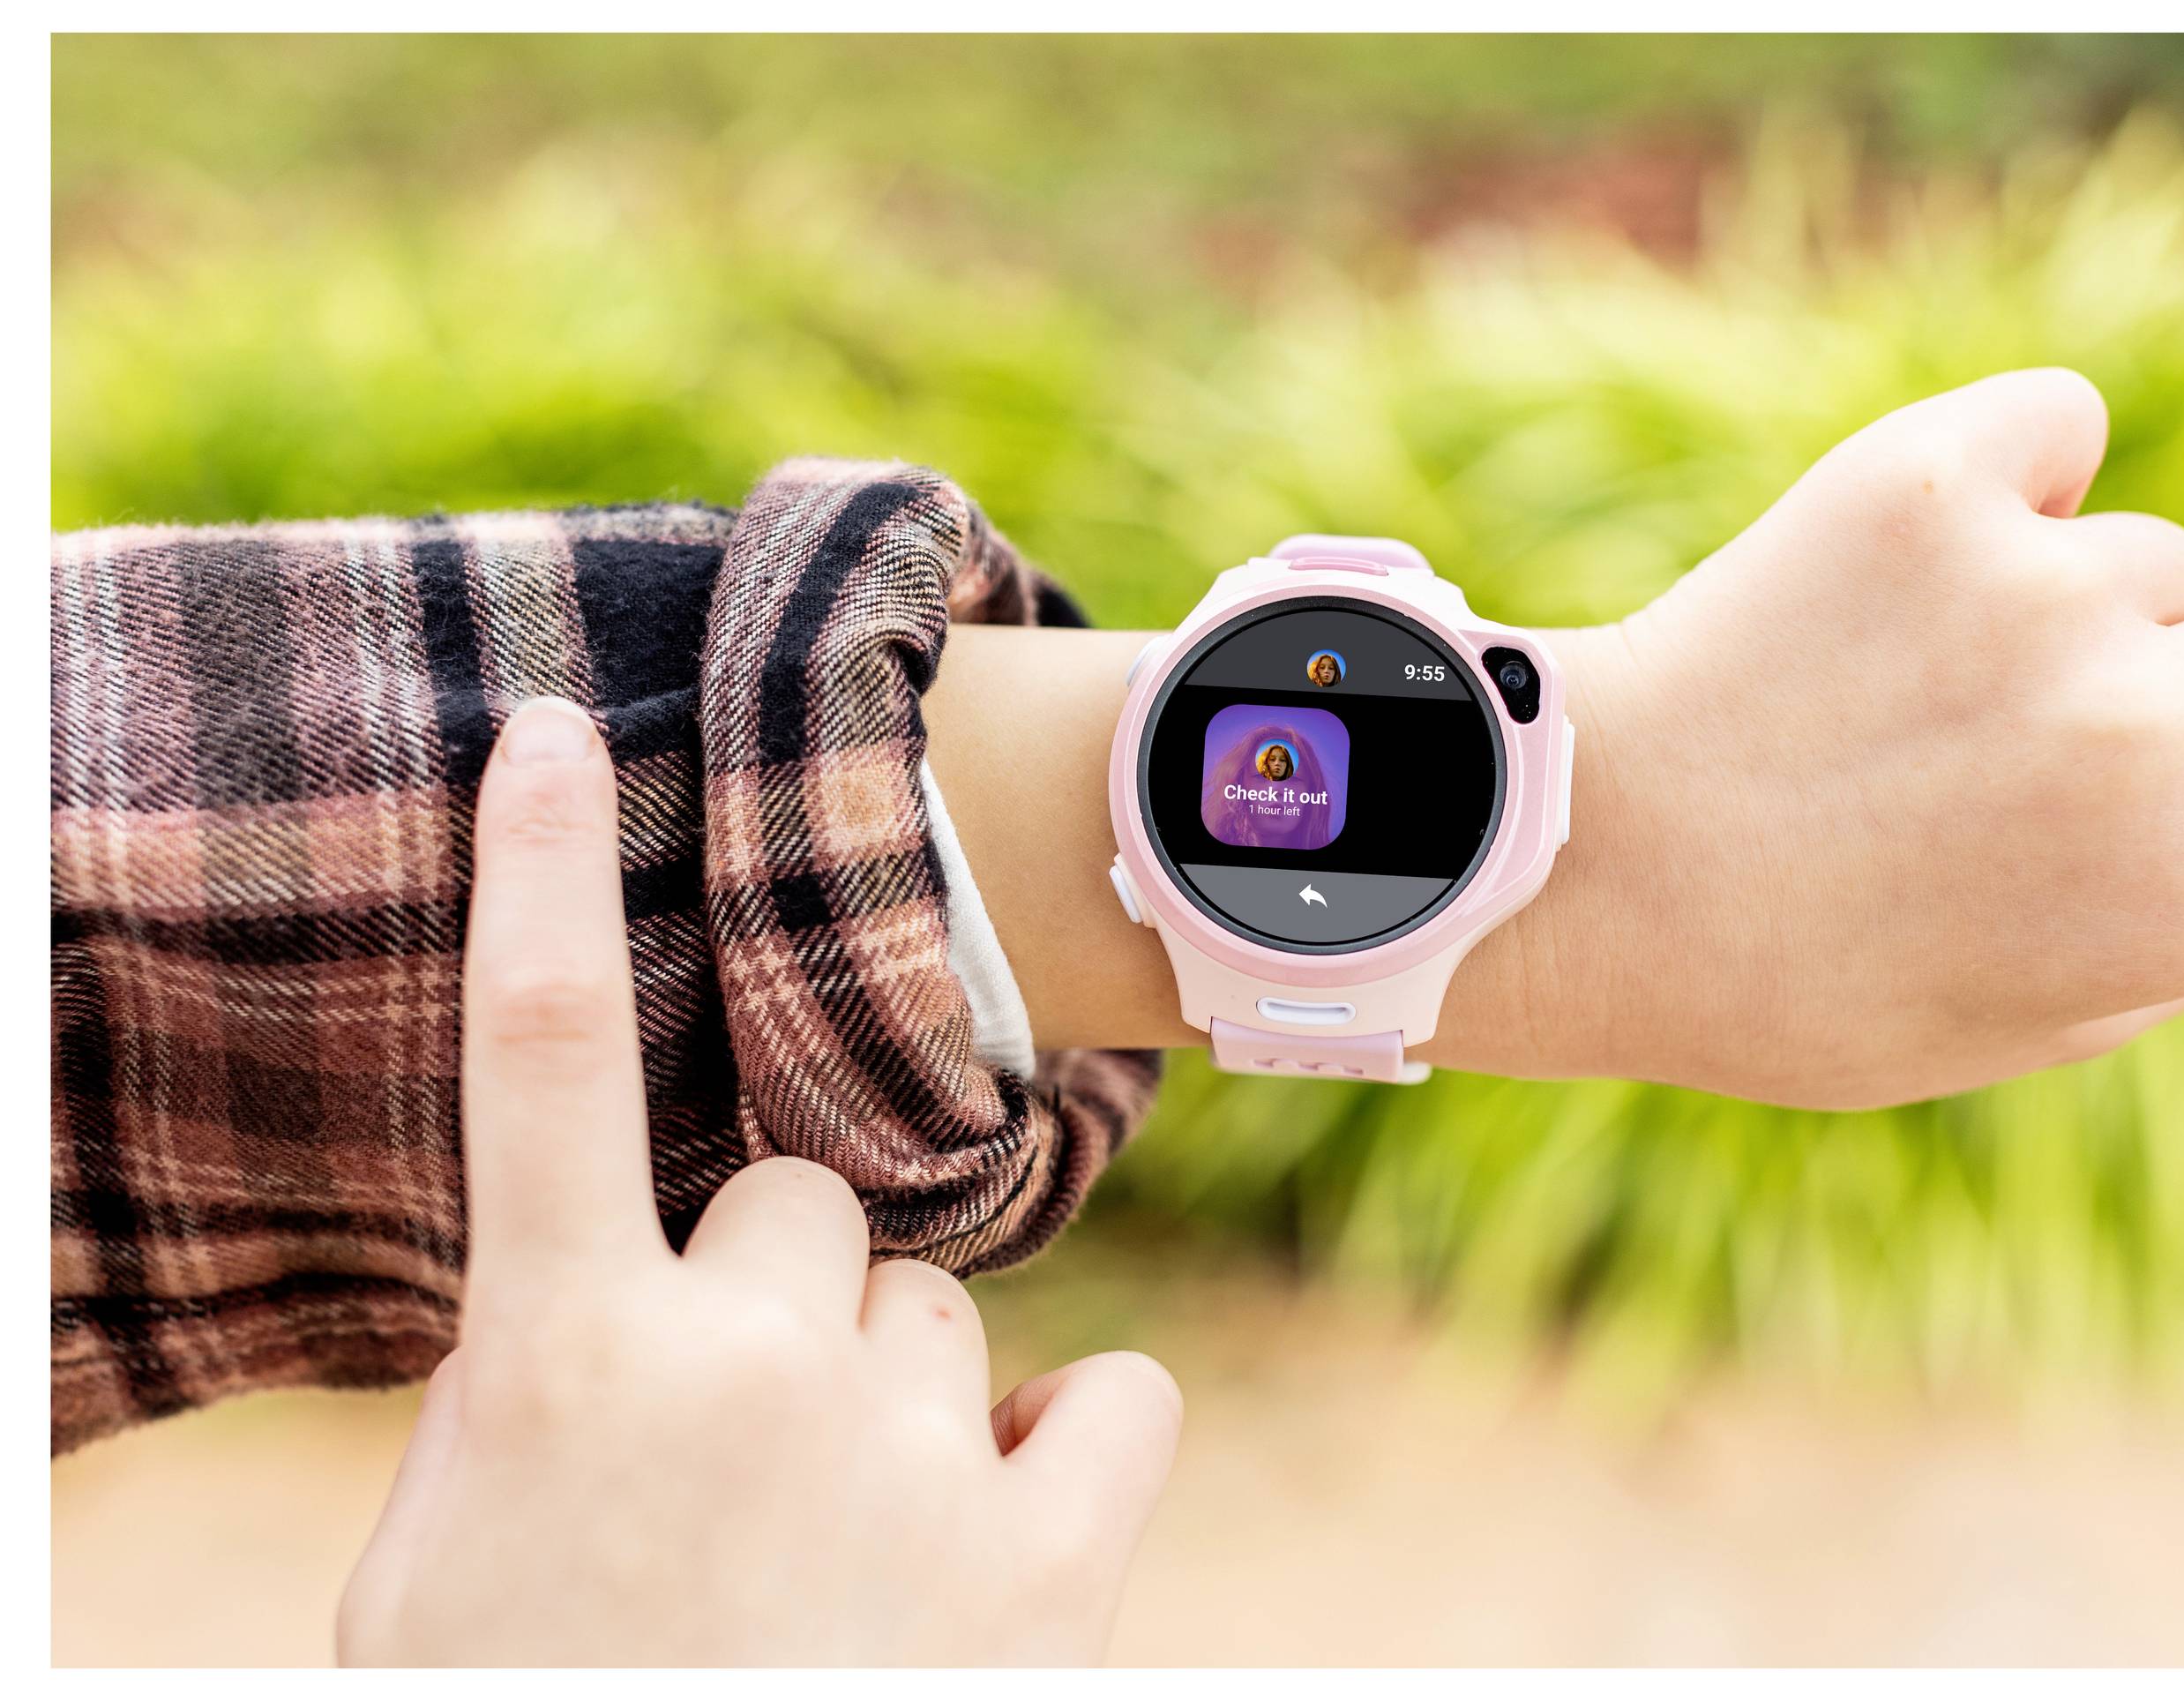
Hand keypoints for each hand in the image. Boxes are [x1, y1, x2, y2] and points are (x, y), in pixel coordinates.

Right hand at [338, 698, 1181, 1666]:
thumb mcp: (473, 1554)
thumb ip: (552, 1390)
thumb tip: (632, 1306)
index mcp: (560, 1361)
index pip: (537, 1064)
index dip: (530, 877)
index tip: (541, 734)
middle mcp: (743, 1369)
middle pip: (802, 1215)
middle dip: (777, 1317)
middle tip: (738, 1471)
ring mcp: (908, 1451)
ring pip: (943, 1314)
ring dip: (904, 1407)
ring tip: (844, 1565)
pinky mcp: (1052, 1553)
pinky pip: (1110, 1396)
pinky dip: (1072, 1452)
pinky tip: (1006, 1540)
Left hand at [1509, 369, 2183, 1106]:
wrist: (1584, 874)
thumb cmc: (1797, 977)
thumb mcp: (2029, 1026)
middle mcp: (2164, 738)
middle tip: (2038, 742)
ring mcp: (2051, 597)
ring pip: (2152, 552)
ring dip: (2066, 604)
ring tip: (1906, 693)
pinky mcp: (1931, 486)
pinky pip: (2056, 420)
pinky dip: (2006, 466)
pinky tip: (1909, 557)